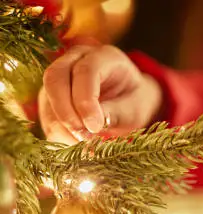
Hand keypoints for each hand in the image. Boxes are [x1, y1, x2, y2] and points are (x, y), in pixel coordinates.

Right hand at [39, 44, 161, 144]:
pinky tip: (72, 144)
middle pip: (56, 77)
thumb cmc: (135, 102)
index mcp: (106, 57)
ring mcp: (61, 73)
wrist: (129, 102)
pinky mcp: (51, 92)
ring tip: (80, 145)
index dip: (85, 100)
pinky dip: (56, 131)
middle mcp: (78, 58)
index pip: (86, 71)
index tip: (95, 127)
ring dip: (59, 124)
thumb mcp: (135, 109)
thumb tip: (92, 124)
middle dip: (65, 111)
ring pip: (46, 95)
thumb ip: (116, 113)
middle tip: (82, 136)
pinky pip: (45, 111)